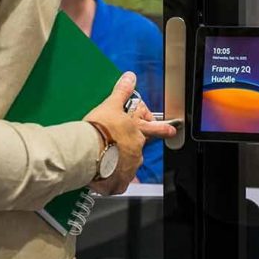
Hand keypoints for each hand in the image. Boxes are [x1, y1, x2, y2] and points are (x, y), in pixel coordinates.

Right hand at [84, 73, 173, 194]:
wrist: (88, 150)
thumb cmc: (99, 129)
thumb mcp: (111, 105)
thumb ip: (122, 92)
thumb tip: (131, 76)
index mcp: (136, 130)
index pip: (154, 127)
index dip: (163, 128)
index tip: (171, 129)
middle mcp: (137, 149)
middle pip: (139, 148)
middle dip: (134, 147)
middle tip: (129, 149)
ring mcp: (130, 166)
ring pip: (129, 164)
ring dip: (120, 162)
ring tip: (105, 159)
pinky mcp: (119, 181)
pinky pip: (118, 182)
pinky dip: (112, 180)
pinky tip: (103, 177)